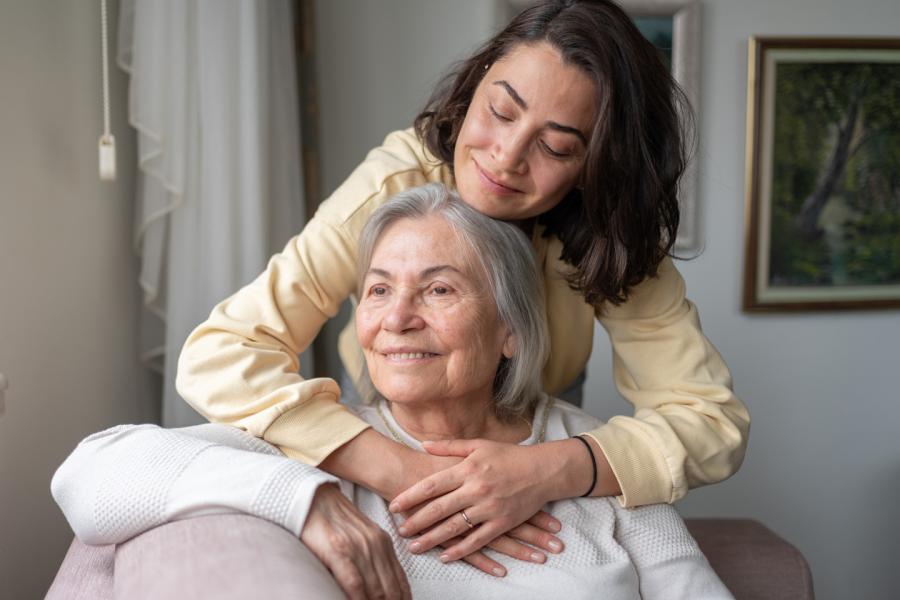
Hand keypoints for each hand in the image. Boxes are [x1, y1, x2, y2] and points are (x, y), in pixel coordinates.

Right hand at [301, 484, 410, 599]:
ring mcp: (358, 548)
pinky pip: (355, 583)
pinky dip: (359, 599)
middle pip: (391, 591)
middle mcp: (375, 545)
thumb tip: (379, 589)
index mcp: (383, 543)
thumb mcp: (362, 536)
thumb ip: (373, 558)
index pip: (401, 583)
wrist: (312, 497)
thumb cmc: (333, 520)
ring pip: (376, 591)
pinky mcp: (338, 550)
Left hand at [389, 439, 564, 562]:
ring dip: (431, 539)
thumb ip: (449, 447)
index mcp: (468, 469)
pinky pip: (477, 541)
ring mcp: (489, 508)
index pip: (432, 485)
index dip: (410, 496)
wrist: (542, 470)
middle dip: (415, 522)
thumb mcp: (479, 445)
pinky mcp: (502, 523)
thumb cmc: (509, 455)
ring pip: (454, 528)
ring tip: (414, 547)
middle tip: (399, 530)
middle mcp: (476, 489)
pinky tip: (444, 556)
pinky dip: (460, 551)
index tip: (394, 505)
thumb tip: (423, 445)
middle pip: (438, 509)